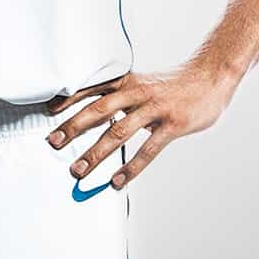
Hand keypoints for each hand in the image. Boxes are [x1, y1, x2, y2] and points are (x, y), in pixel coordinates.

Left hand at [42, 60, 238, 190]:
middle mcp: (136, 92)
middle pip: (99, 110)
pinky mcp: (171, 125)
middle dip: (73, 127)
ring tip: (78, 170)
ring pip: (119, 132)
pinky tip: (117, 181)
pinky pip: (147, 150)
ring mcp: (154, 108)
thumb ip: (120, 97)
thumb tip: (95, 115)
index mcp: (127, 81)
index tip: (48, 113)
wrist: (210, 77)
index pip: (92, 89)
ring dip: (96, 153)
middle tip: (53, 143)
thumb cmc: (172, 85)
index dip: (68, 100)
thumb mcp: (142, 83)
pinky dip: (130, 167)